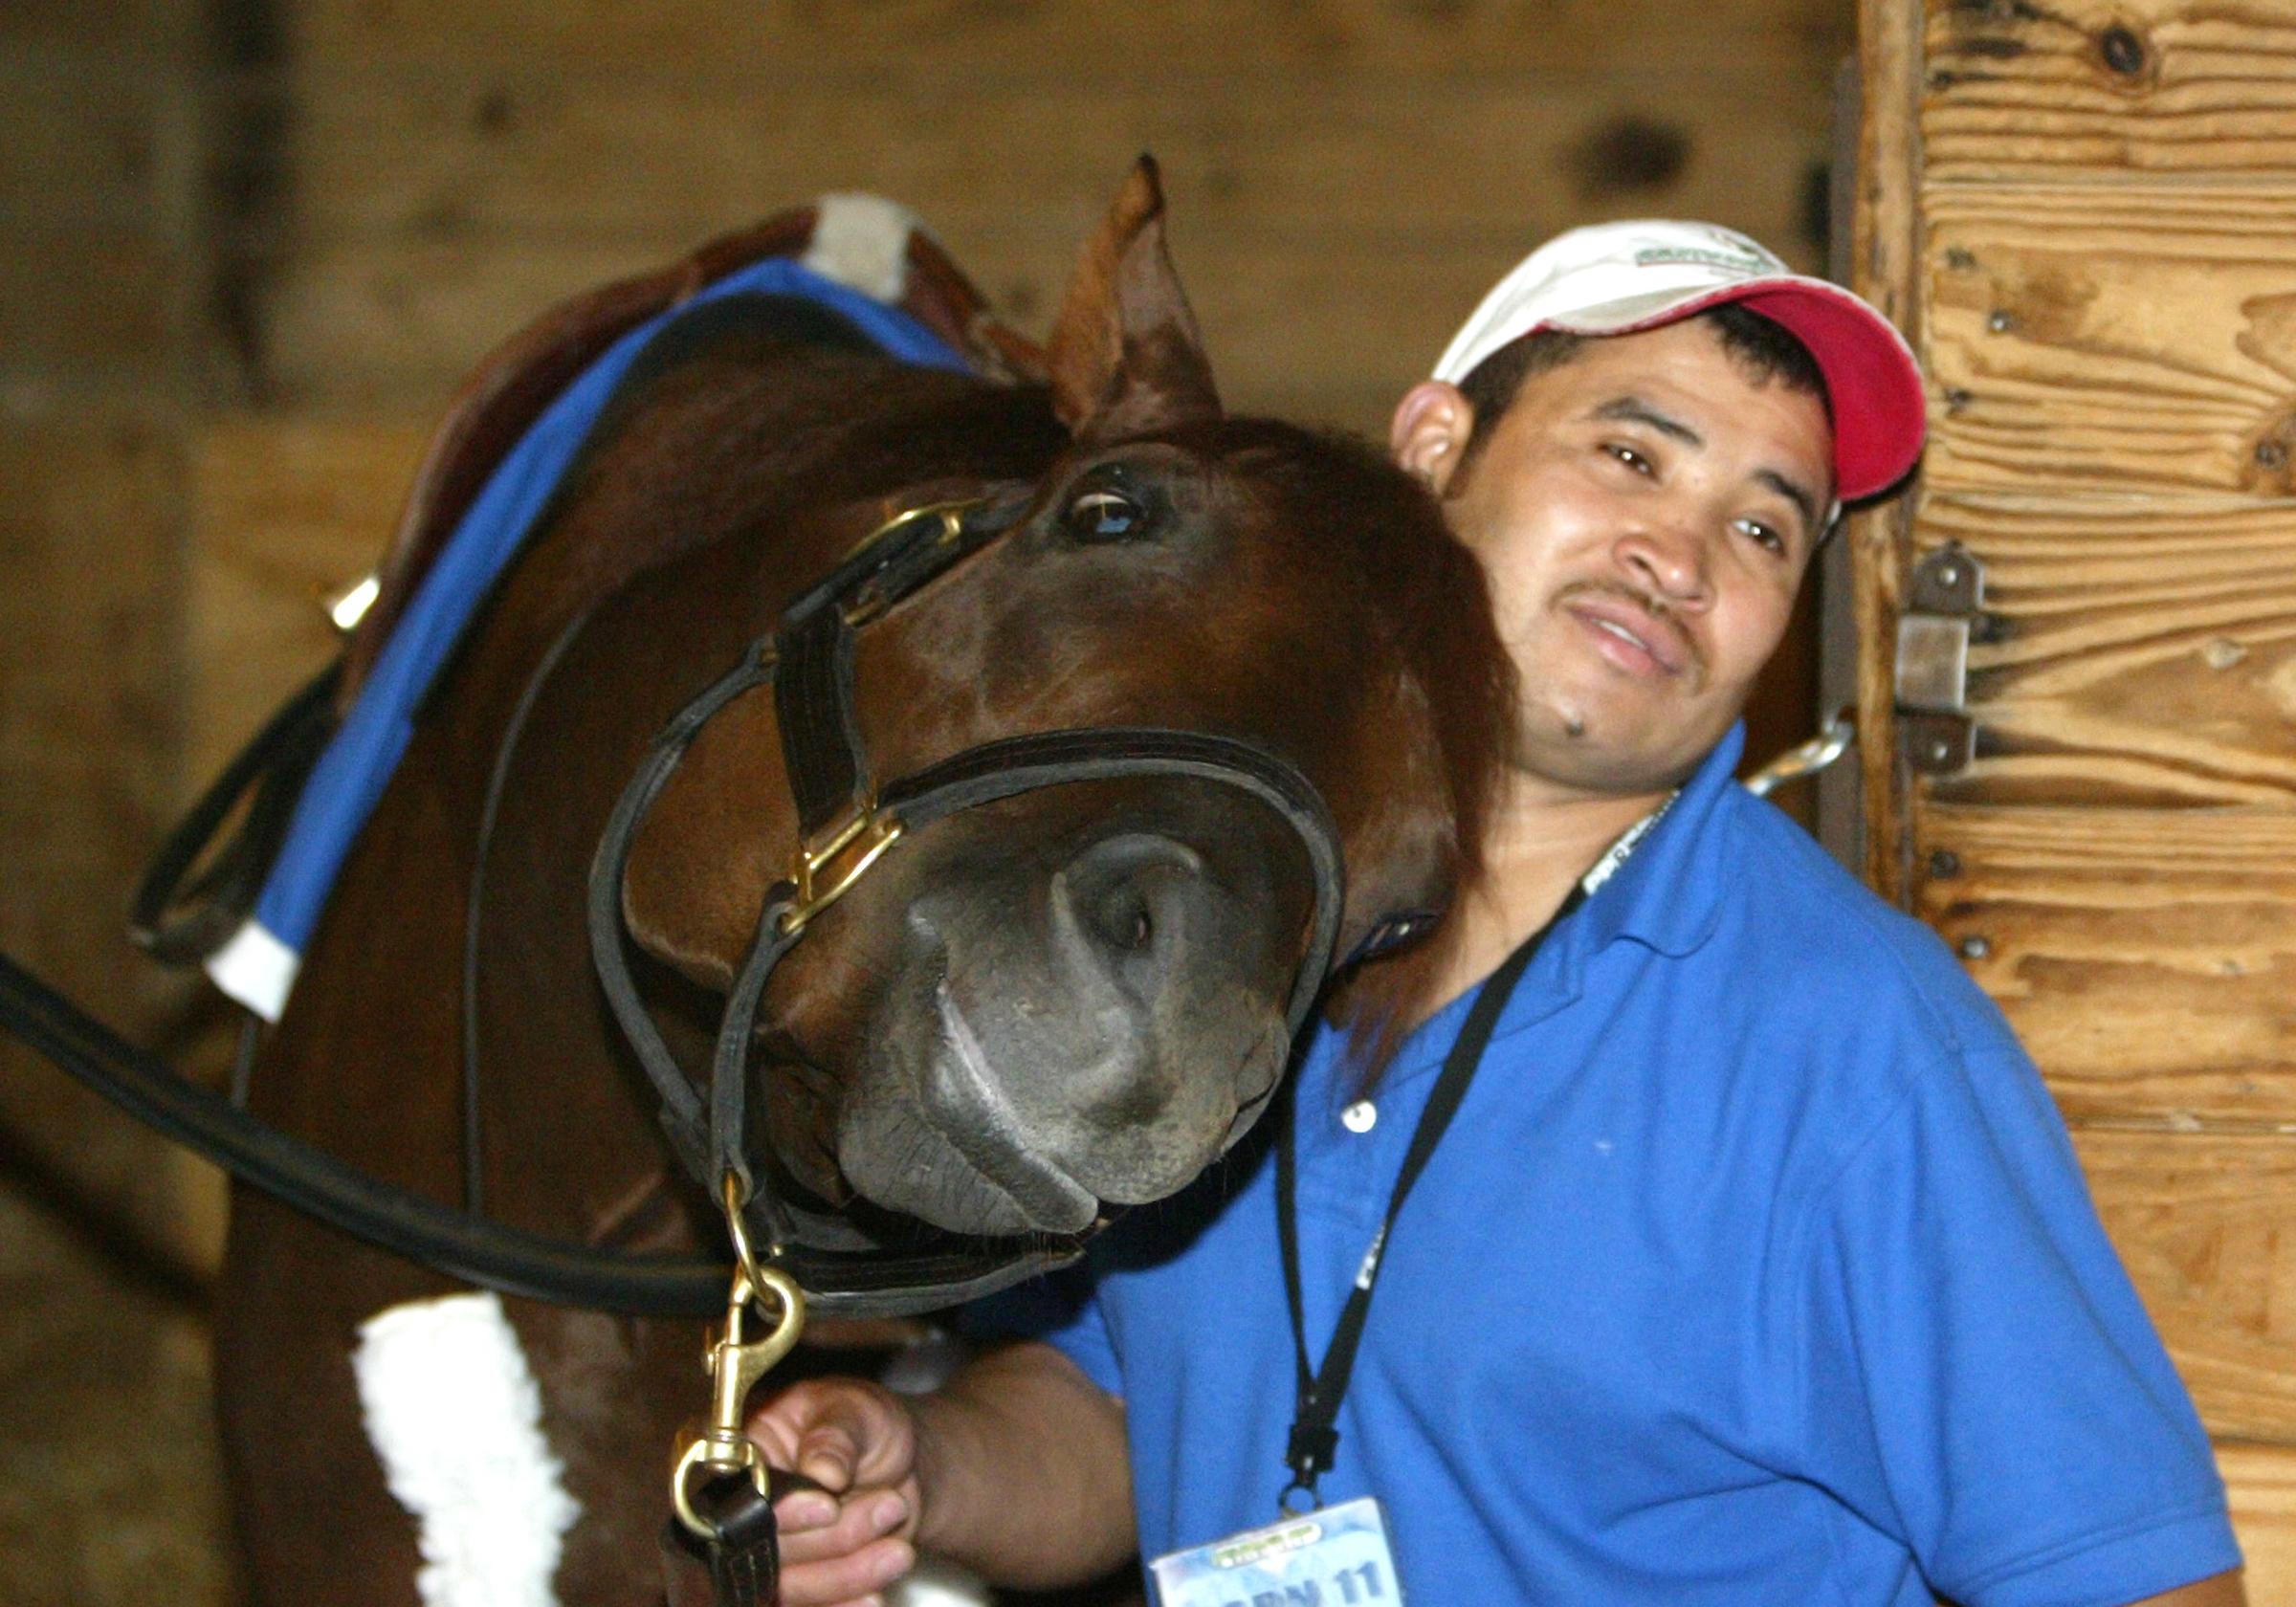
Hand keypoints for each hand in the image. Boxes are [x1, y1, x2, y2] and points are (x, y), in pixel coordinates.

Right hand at [749, 1376, 924, 1606]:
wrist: (904, 1463)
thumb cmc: (869, 1424)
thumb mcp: (857, 1410)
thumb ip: (836, 1435)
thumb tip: (822, 1470)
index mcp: (750, 1452)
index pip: (745, 1494)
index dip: (783, 1510)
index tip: (829, 1506)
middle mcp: (751, 1507)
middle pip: (766, 1548)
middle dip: (831, 1538)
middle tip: (889, 1508)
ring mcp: (774, 1550)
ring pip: (788, 1586)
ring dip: (847, 1573)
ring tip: (898, 1549)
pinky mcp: (800, 1581)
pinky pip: (809, 1606)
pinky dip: (842, 1605)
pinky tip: (874, 1598)